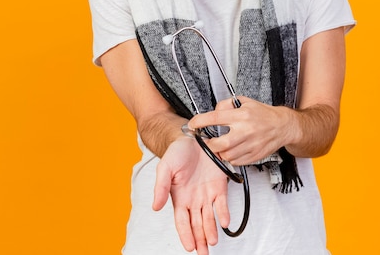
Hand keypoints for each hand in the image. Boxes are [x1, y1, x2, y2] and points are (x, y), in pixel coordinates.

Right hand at [153, 136, 229, 254]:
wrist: (193, 137)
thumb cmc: (177, 152)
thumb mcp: (165, 168)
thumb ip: (160, 187)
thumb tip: (155, 206)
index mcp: (179, 198)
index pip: (182, 222)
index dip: (186, 235)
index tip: (190, 246)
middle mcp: (194, 200)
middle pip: (197, 225)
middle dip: (200, 240)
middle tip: (203, 253)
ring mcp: (207, 194)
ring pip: (209, 219)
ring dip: (211, 232)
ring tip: (213, 242)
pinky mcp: (219, 187)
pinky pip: (222, 204)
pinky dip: (223, 214)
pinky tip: (224, 223)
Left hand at [187, 97, 298, 164]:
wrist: (282, 126)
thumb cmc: (262, 114)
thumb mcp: (244, 102)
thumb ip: (226, 104)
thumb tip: (213, 112)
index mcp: (241, 115)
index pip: (214, 118)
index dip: (199, 121)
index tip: (192, 124)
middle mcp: (245, 131)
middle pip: (219, 144)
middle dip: (209, 144)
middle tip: (207, 140)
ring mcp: (250, 145)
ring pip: (226, 155)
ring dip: (220, 151)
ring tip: (221, 144)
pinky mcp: (254, 156)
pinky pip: (235, 161)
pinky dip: (230, 157)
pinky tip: (232, 150)